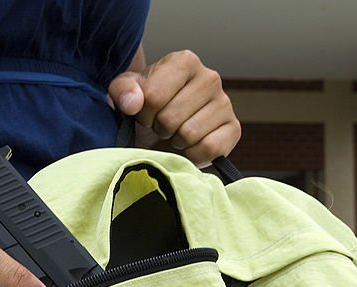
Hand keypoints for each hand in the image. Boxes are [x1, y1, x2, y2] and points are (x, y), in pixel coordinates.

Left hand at [108, 49, 240, 164]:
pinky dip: (194, 155)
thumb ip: (122, 90)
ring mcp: (225, 103)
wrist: (166, 124)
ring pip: (189, 135)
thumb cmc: (147, 105)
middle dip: (160, 129)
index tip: (145, 114)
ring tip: (176, 133)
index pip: (153, 97)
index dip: (142, 114)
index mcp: (184, 61)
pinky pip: (209, 148)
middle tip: (162, 126)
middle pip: (170, 119)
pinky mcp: (234, 129)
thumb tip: (133, 104)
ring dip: (176, 142)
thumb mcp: (126, 93)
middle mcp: (210, 77)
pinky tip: (190, 146)